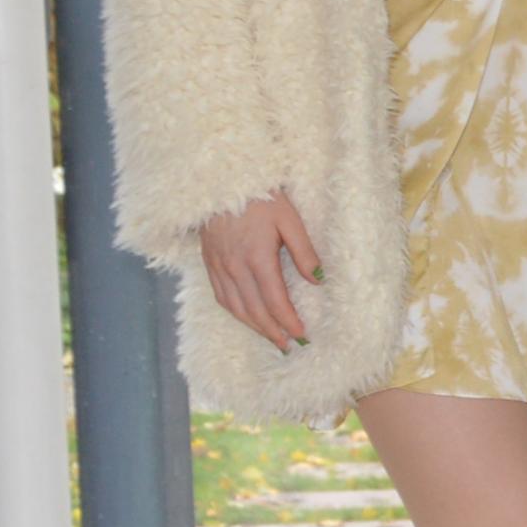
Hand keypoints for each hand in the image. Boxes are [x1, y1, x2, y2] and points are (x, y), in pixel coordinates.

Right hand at [200, 191, 320, 348]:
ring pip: (235, 308)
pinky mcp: (208, 262)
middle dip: (273, 332)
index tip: (302, 336)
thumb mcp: (289, 218)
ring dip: (254, 327)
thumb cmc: (261, 195)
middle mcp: (234, 267)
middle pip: (255, 311)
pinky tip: (247, 318)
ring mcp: (218, 266)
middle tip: (290, 347)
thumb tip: (318, 280)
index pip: (275, 301)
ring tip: (272, 339)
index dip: (289, 322)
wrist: (220, 178)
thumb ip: (304, 251)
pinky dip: (236, 312)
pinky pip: (221, 296)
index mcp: (257, 257)